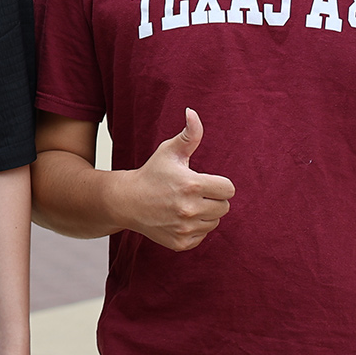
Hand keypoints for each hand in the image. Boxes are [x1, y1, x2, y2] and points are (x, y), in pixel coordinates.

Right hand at [113, 108, 234, 250]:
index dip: (219, 184)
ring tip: (185, 205)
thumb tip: (193, 112)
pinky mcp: (180, 243)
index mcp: (191, 185)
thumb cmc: (152, 173)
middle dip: (213, 199)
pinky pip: (202, 236)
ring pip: (214, 222)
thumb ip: (189, 134)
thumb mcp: (169, 151)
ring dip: (205, 214)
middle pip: (224, 207)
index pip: (229, 189)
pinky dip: (195, 229)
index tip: (204, 181)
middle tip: (194, 193)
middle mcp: (189, 209)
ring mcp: (184, 228)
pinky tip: (179, 218)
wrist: (126, 201)